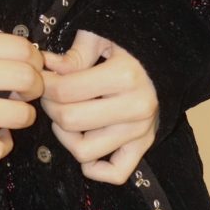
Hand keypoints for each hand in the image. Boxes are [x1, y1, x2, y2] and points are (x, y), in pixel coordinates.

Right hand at [0, 28, 42, 161]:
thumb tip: (26, 57)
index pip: (21, 49)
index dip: (35, 60)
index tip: (31, 67)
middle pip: (26, 79)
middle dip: (35, 87)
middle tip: (26, 92)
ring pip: (19, 115)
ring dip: (23, 116)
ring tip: (11, 114)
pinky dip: (4, 144)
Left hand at [41, 30, 158, 184]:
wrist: (167, 62)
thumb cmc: (130, 46)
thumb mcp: (103, 36)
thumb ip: (75, 54)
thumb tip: (46, 67)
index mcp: (124, 76)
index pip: (64, 91)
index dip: (44, 85)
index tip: (42, 78)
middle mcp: (135, 107)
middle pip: (69, 121)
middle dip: (50, 107)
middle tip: (51, 94)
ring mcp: (141, 131)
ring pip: (84, 151)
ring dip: (66, 136)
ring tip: (67, 114)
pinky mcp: (144, 146)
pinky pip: (115, 173)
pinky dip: (94, 167)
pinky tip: (84, 141)